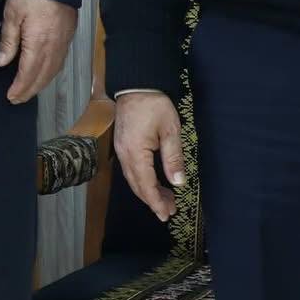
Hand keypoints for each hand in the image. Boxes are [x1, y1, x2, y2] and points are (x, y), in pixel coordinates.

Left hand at [0, 0, 75, 103]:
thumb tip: (2, 63)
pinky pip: (60, 63)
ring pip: (53, 72)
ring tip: (28, 91)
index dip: (20, 88)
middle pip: (42, 77)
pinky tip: (44, 74)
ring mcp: (63, 43)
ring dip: (40, 84)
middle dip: (29, 91)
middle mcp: (54, 48)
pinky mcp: (68, 37)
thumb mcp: (12, 14)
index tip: (10, 97)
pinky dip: (50, 73)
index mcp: (38, 44)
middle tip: (17, 99)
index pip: (28, 74)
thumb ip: (8, 41)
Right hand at [114, 90, 185, 222]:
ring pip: (132, 178)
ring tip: (165, 199)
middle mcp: (124, 154)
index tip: (167, 214)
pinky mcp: (121, 144)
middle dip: (152, 200)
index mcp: (135, 152)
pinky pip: (130, 169)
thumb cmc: (155, 105)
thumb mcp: (170, 130)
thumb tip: (178, 182)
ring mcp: (120, 149)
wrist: (136, 84)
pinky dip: (142, 180)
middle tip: (170, 211)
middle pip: (136, 185)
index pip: (146, 184)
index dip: (156, 202)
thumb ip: (173, 158)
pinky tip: (153, 182)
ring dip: (147, 191)